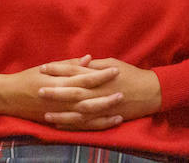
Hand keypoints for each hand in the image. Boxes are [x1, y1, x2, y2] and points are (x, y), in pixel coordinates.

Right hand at [0, 55, 121, 129]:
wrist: (9, 97)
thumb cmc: (28, 78)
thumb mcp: (47, 68)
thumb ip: (69, 65)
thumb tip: (89, 59)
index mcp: (59, 83)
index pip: (84, 78)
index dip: (101, 75)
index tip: (116, 69)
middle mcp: (61, 100)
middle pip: (88, 99)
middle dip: (106, 96)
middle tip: (123, 91)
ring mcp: (60, 114)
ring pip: (86, 117)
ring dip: (103, 114)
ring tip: (120, 112)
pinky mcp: (59, 123)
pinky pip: (80, 127)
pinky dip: (94, 126)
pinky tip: (107, 123)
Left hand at [39, 57, 160, 128]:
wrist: (150, 92)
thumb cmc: (130, 74)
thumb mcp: (112, 63)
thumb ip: (93, 65)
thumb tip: (78, 63)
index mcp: (99, 76)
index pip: (74, 71)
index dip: (58, 69)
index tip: (43, 67)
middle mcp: (99, 92)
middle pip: (73, 92)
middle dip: (55, 92)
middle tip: (38, 90)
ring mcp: (102, 107)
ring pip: (78, 112)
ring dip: (61, 113)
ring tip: (46, 113)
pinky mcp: (106, 118)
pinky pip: (87, 124)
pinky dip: (73, 125)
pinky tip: (60, 124)